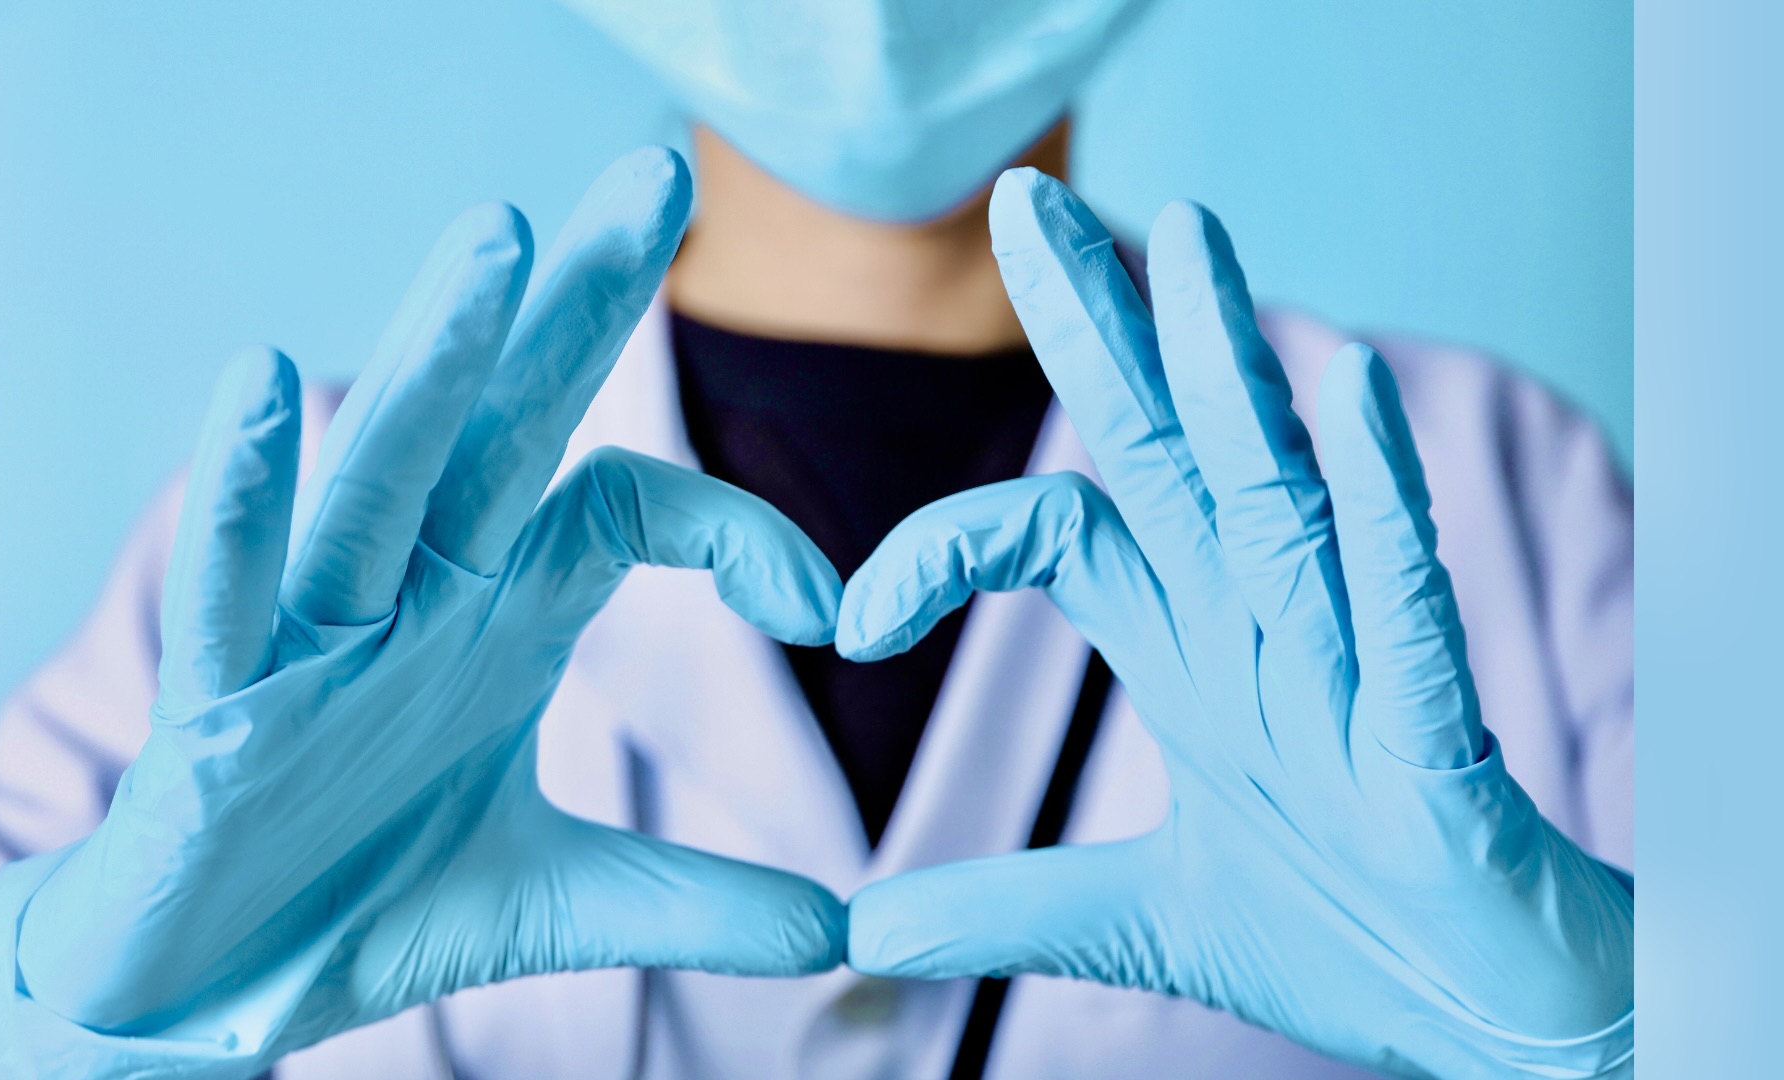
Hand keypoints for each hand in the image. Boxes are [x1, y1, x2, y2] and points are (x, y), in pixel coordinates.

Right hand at [11, 149, 844, 1055]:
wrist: (214, 986)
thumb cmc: (362, 898)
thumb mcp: (552, 900)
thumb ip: (689, 901)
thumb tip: (844, 936)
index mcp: (501, 614)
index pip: (629, 504)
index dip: (739, 529)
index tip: (834, 609)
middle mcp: (419, 594)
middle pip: (508, 424)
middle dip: (581, 303)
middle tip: (662, 167)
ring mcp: (319, 635)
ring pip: (382, 474)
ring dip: (438, 361)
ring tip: (498, 239)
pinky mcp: (221, 701)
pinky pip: (234, 584)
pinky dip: (248, 493)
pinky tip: (263, 382)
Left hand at [839, 171, 1632, 1077]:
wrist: (1493, 1017)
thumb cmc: (1350, 935)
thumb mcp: (1142, 920)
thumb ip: (1009, 907)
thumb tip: (864, 931)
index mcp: (1192, 651)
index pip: (1061, 534)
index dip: (946, 546)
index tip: (850, 622)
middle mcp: (1260, 627)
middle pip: (1168, 448)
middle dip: (1101, 325)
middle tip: (1027, 200)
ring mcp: (1349, 665)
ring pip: (1280, 486)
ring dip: (1236, 365)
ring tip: (1189, 237)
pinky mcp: (1434, 730)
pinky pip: (1402, 593)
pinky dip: (1377, 499)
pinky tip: (1351, 391)